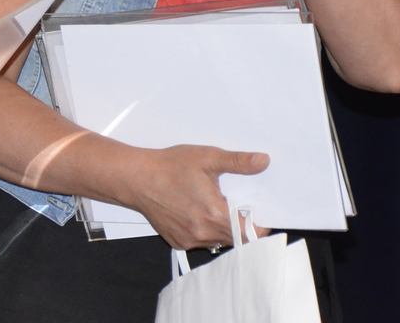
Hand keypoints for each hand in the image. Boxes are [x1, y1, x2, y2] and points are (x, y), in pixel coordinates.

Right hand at [120, 144, 268, 249]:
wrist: (137, 178)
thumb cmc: (169, 167)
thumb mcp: (207, 157)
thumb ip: (238, 161)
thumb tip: (262, 161)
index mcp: (215, 214)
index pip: (250, 233)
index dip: (259, 226)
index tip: (260, 215)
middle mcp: (203, 232)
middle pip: (236, 238)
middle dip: (240, 224)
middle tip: (235, 204)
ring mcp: (189, 239)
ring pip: (218, 241)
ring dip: (222, 228)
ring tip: (213, 206)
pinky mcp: (178, 241)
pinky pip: (201, 242)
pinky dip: (205, 231)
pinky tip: (196, 212)